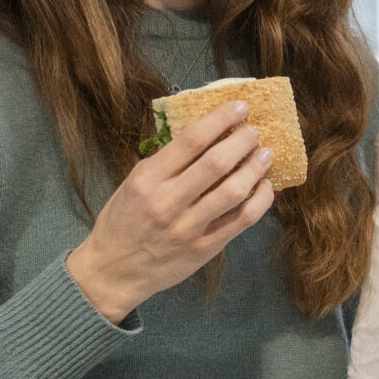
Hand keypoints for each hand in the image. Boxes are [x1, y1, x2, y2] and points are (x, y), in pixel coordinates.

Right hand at [67, 100, 273, 322]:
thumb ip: (165, 161)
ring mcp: (188, 227)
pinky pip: (241, 220)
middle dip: (242, 140)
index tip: (240, 107)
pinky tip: (265, 187)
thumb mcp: (133, 183)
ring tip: (266, 154)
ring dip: (255, 168)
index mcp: (147, 180)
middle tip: (254, 131)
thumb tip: (204, 131)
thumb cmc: (123, 222)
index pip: (191, 140)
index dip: (220, 119)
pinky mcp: (204, 248)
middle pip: (216, 162)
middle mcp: (167, 202)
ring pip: (233, 191)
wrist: (113, 271)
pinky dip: (260, 200)